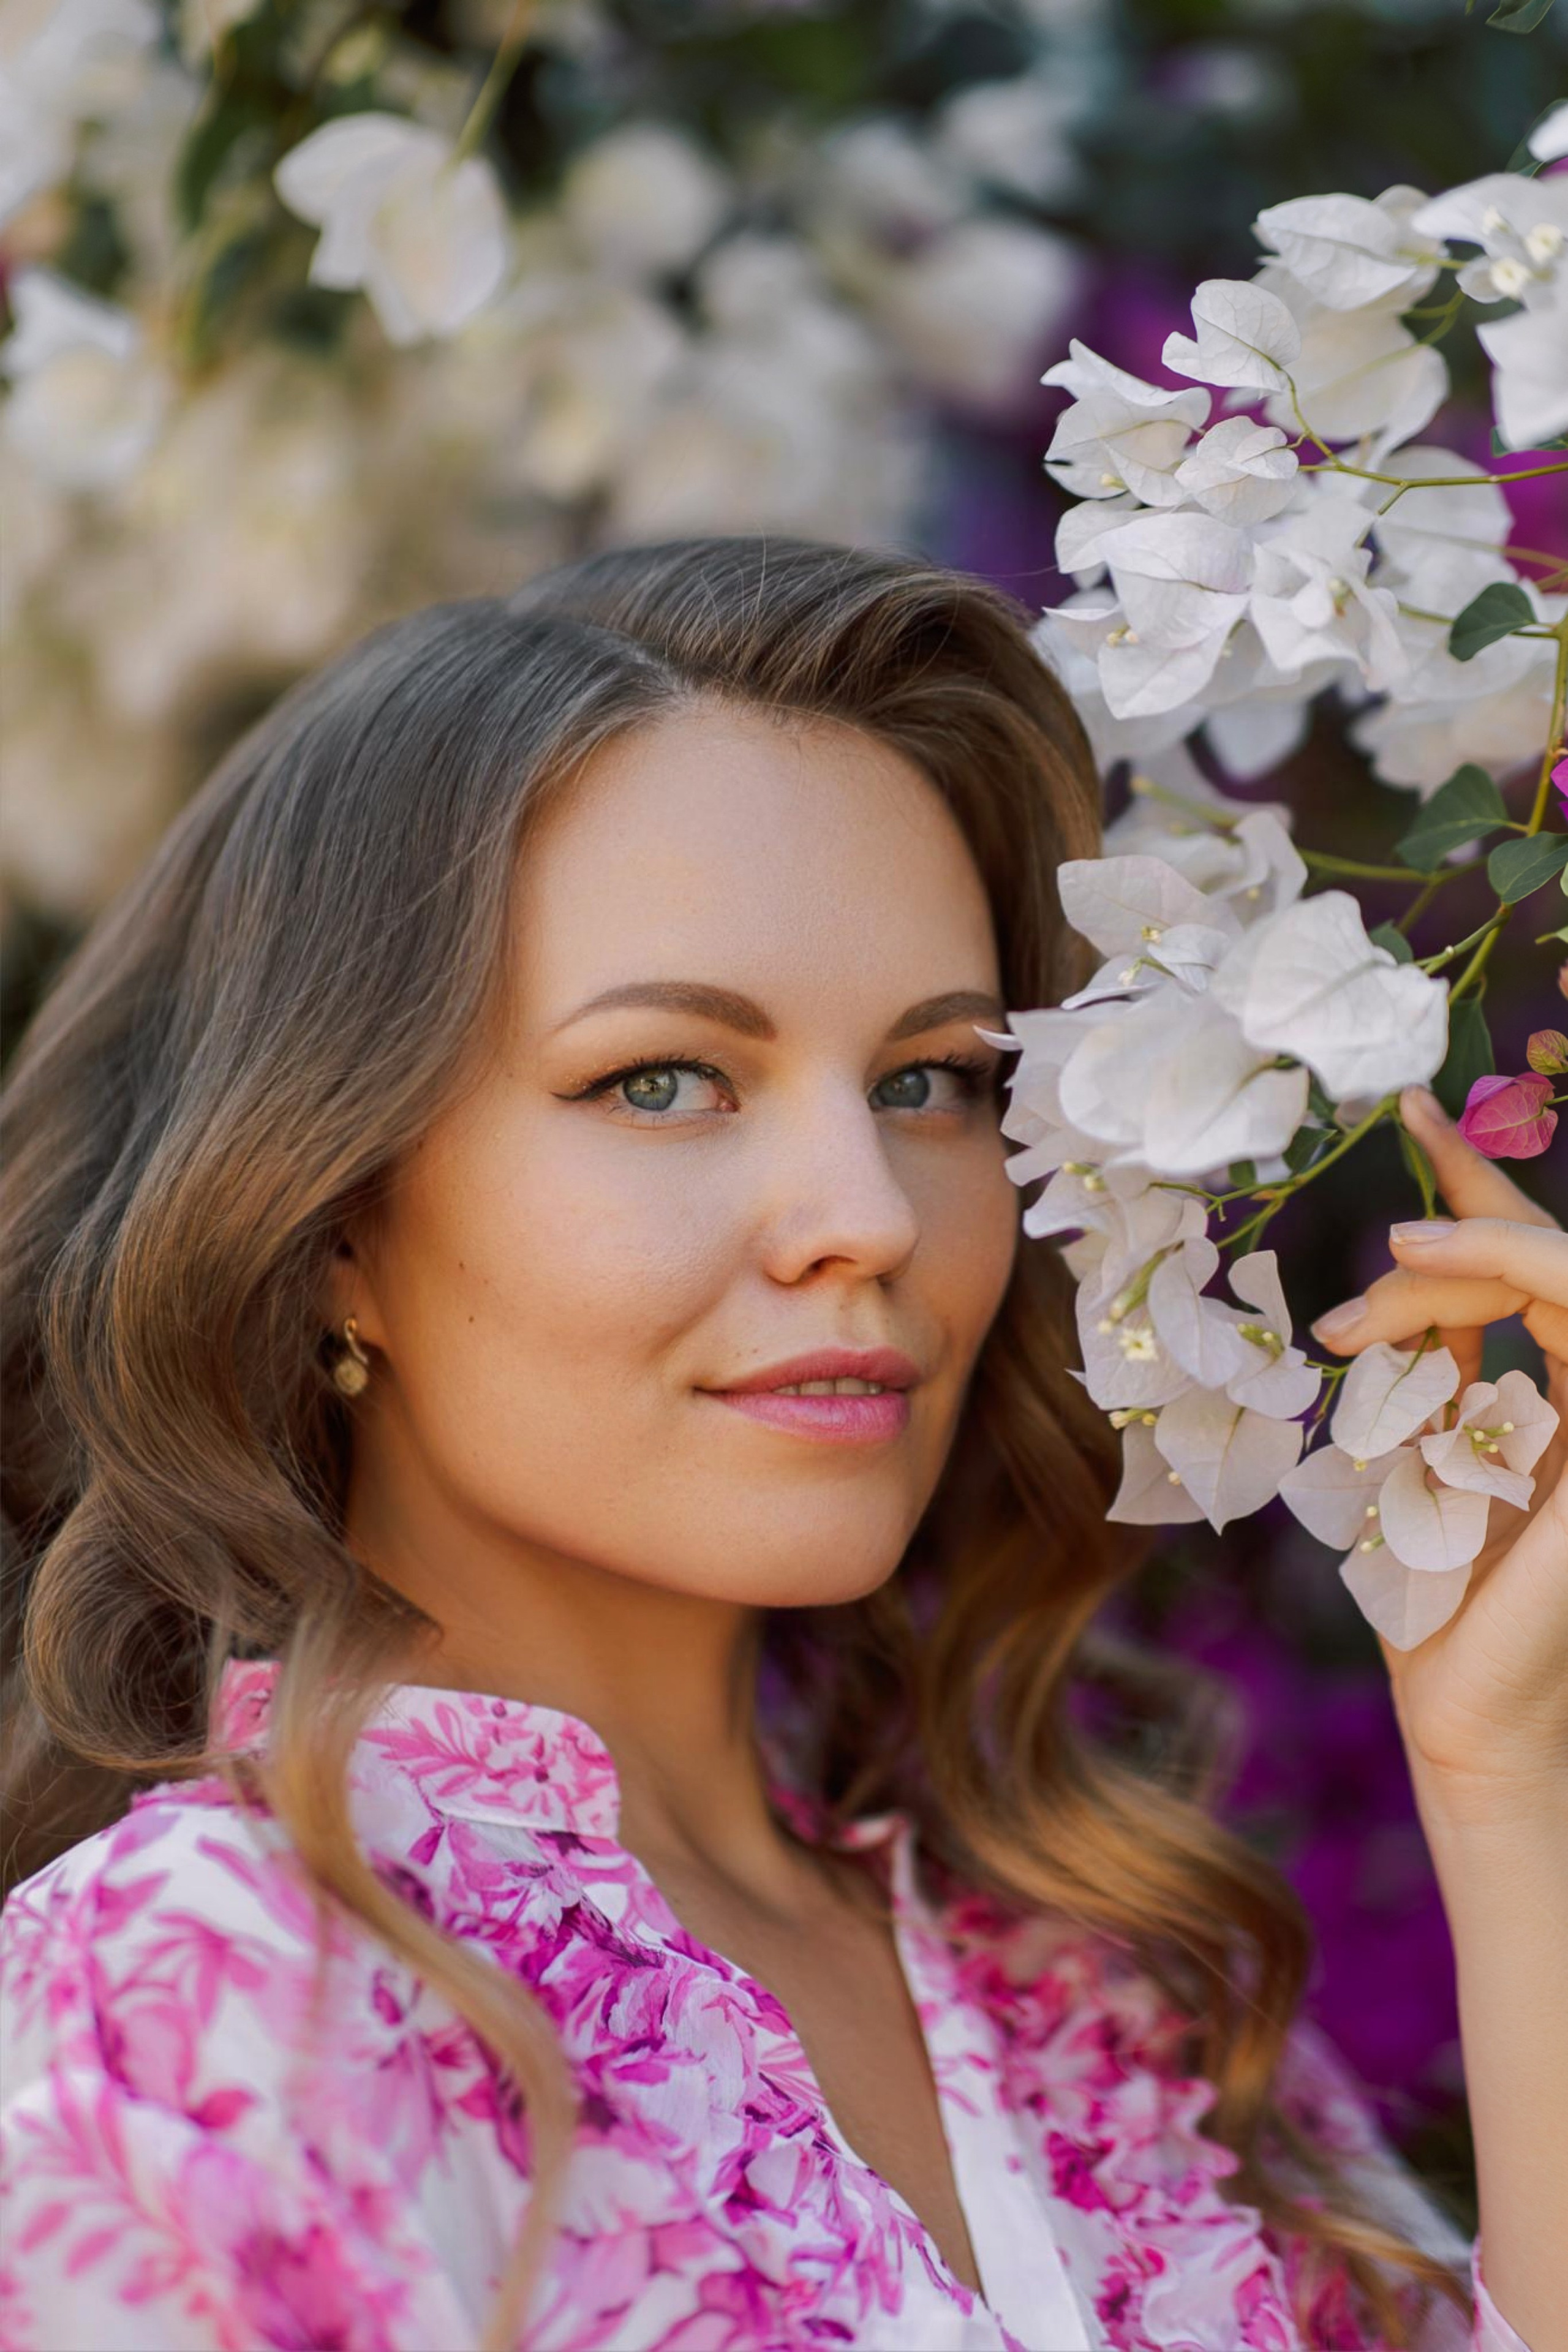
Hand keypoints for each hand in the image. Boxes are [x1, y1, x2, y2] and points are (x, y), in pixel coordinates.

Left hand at [1309, 1085, 1566, 1819]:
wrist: (1464, 1713)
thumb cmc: (1434, 1605)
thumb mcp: (1422, 1455)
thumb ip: (1438, 1370)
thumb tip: (1409, 1290)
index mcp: (1565, 1397)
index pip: (1533, 1268)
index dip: (1481, 1188)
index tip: (1414, 1114)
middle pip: (1544, 1258)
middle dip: (1463, 1205)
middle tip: (1377, 1186)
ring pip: (1560, 1274)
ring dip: (1462, 1252)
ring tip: (1374, 1273)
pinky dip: (1506, 1265)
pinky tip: (1410, 1271)